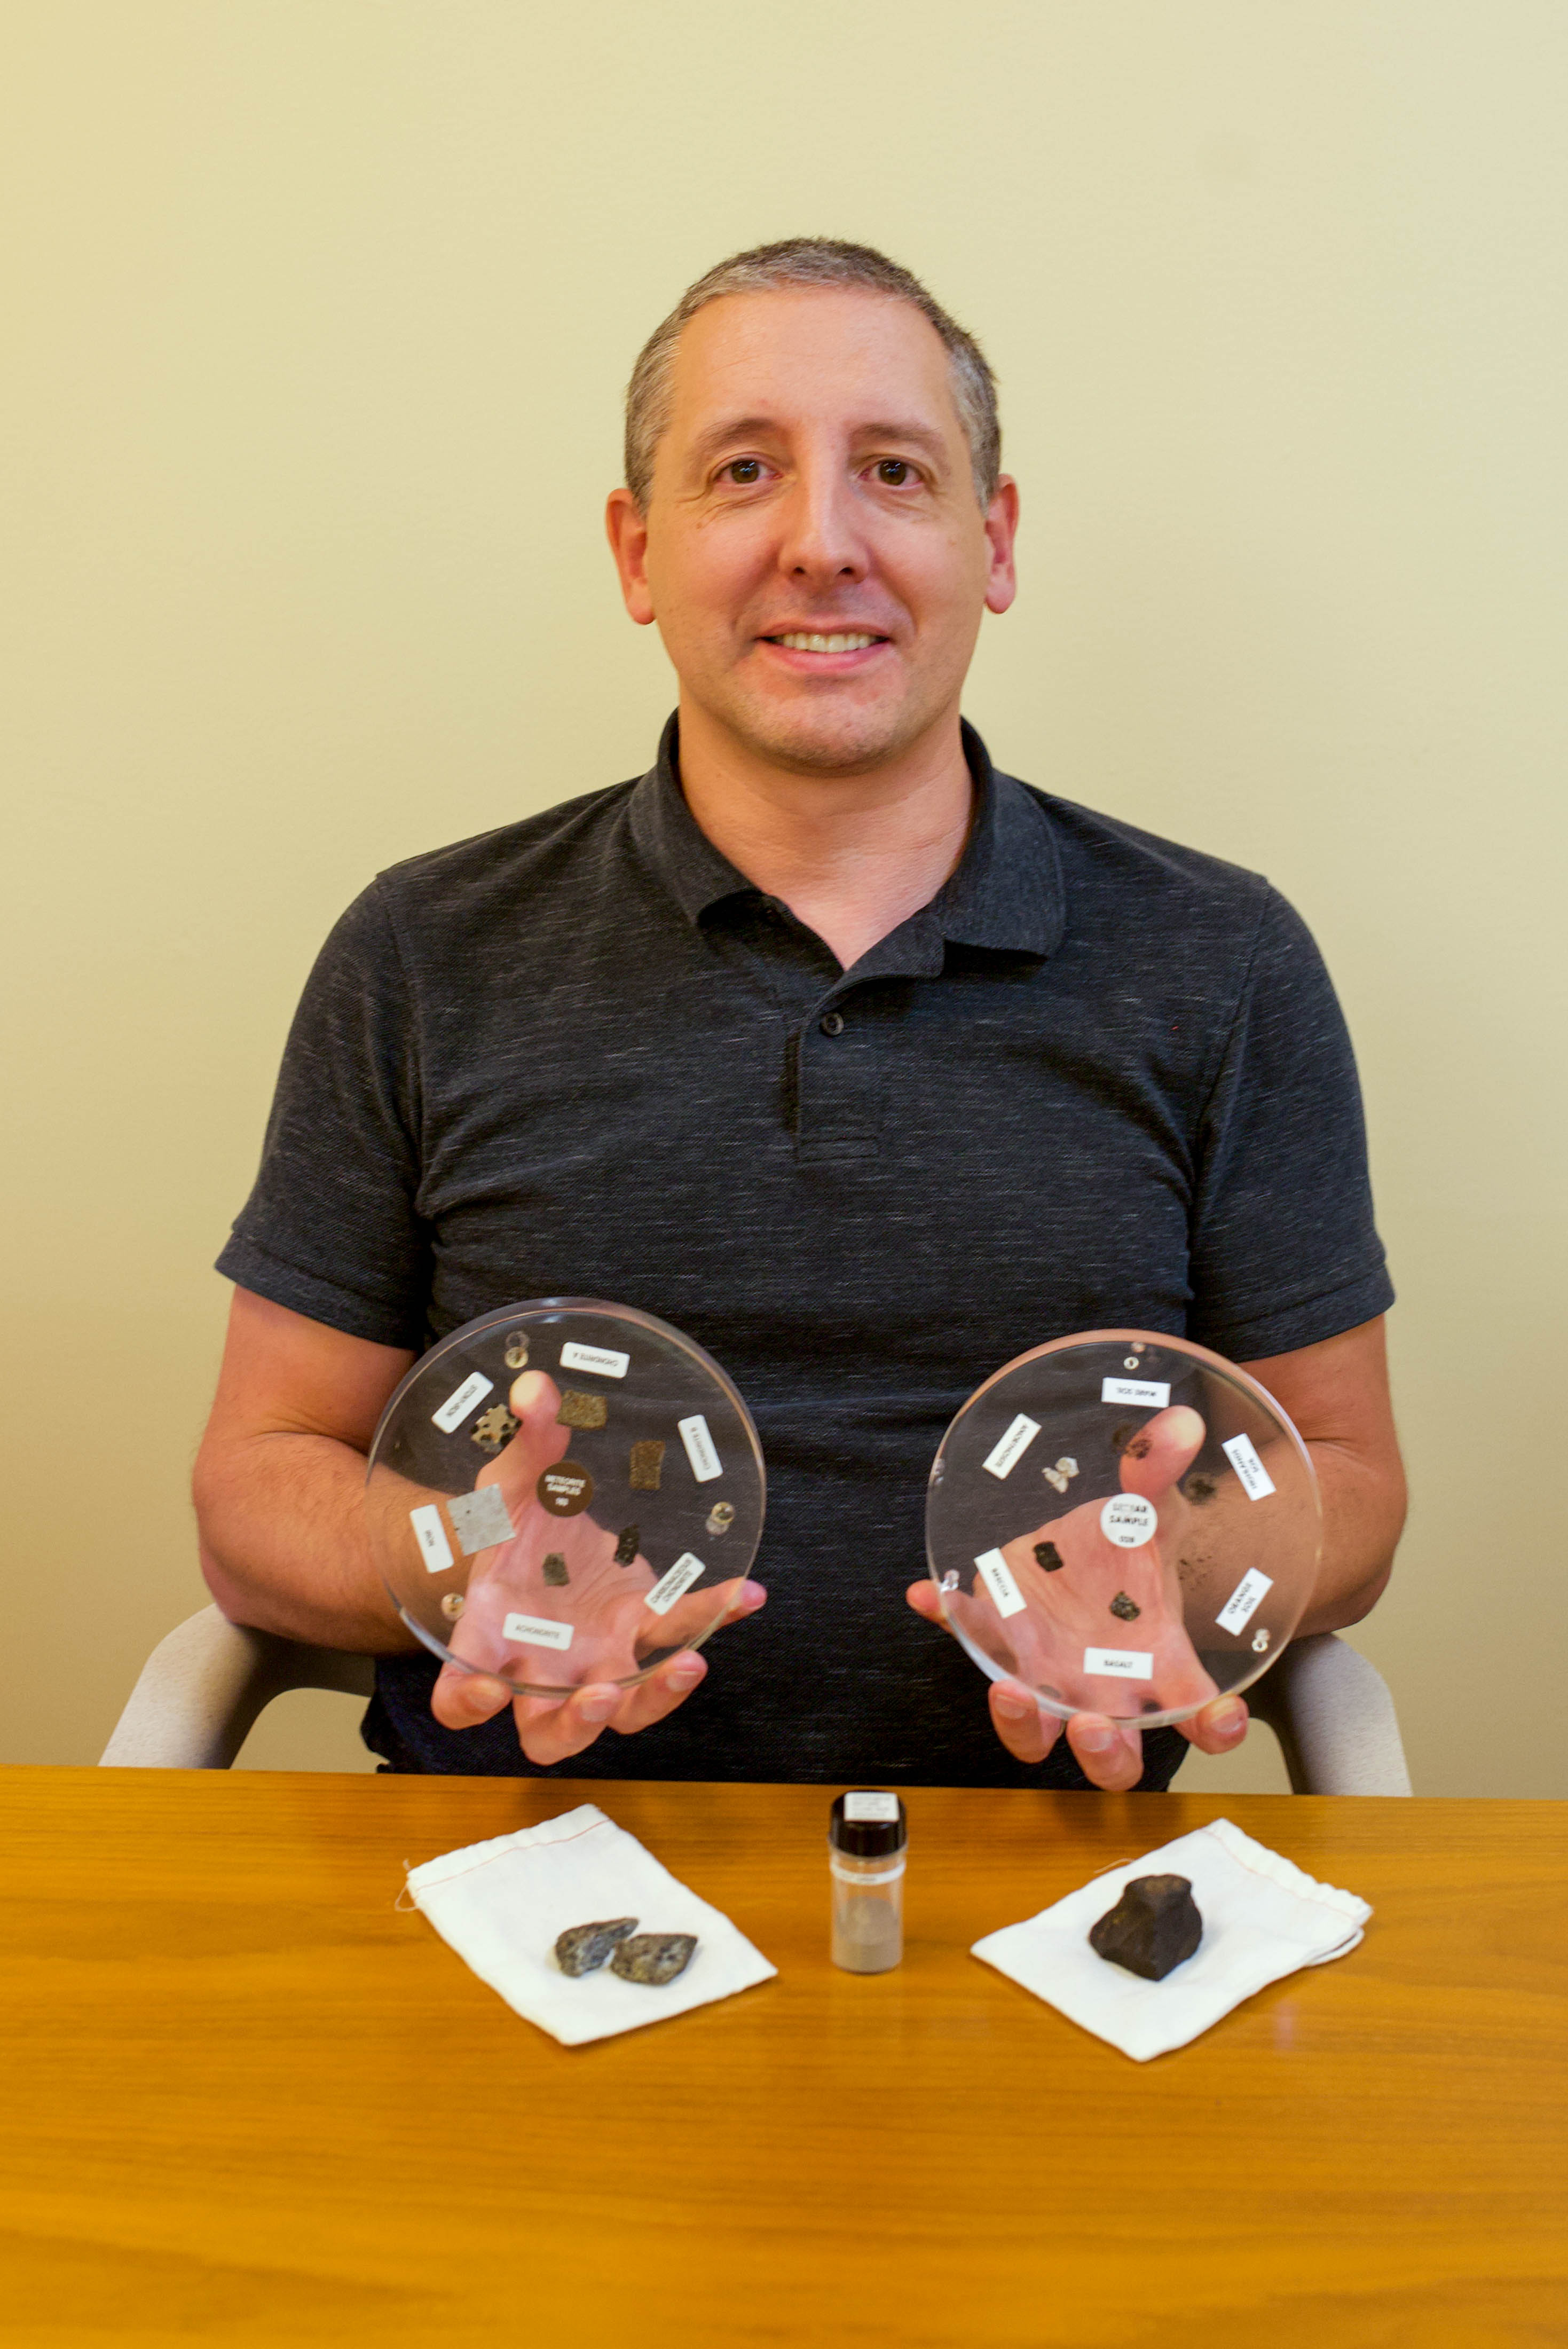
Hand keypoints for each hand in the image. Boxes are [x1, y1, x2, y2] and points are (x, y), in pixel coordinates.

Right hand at [431, 1370, 764, 1764]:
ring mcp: (595, 1659)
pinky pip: (679, 1638)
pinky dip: (713, 1618)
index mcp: (489, 1635)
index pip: (460, 1693)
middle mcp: (540, 1666)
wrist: (540, 1532)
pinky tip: (746, 1593)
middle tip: (601, 1696)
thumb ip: (528, 1437)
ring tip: (689, 1661)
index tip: (484, 1690)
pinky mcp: (641, 1634)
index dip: (466, 1701)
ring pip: (619, 1715)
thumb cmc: (510, 1520)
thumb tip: (537, 1386)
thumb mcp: (514, 1475)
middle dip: (573, 1724)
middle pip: (546, 1732)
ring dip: (653, 1700)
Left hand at [907, 1403, 1248, 1789]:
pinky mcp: (1001, 1647)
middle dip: (1106, 1754)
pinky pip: (971, 1643)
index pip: (1199, 1716)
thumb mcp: (1148, 1509)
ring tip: (1010, 1689)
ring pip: (1035, 1734)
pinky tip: (931, 1594)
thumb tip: (1178, 1423)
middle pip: (1113, 1757)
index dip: (1214, 1729)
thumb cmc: (1131, 1550)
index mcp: (1160, 1664)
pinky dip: (950, 1620)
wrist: (1084, 1548)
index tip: (1220, 1720)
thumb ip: (1159, 1472)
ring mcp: (1049, 1679)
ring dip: (1021, 1723)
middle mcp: (1105, 1689)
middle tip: (1094, 1729)